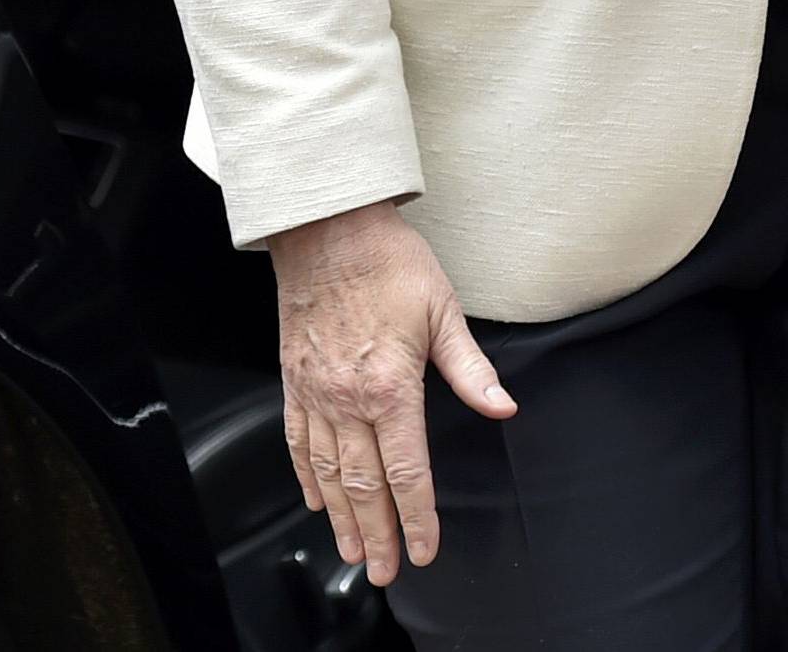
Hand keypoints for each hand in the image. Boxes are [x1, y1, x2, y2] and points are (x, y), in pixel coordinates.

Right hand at [269, 199, 515, 587]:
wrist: (325, 225)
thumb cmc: (386, 260)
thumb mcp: (442, 309)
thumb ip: (470, 368)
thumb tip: (503, 407)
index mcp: (390, 385)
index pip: (408, 471)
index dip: (418, 518)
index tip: (424, 552)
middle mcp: (348, 396)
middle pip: (364, 483)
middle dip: (377, 533)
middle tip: (383, 572)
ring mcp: (316, 388)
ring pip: (327, 469)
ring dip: (340, 515)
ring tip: (351, 549)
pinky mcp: (294, 375)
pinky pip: (296, 435)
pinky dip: (305, 473)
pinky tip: (315, 495)